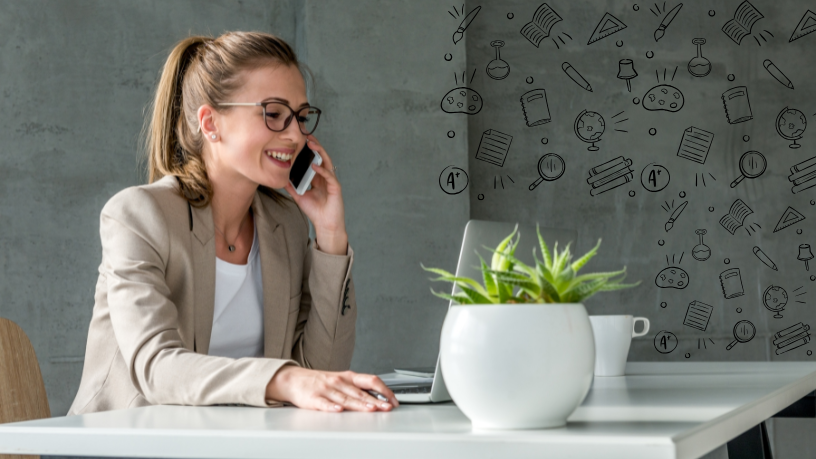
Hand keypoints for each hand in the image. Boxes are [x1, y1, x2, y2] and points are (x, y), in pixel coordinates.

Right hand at [266, 366, 398, 411]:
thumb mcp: (341, 380)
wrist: (293, 379)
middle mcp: (339, 382)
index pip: (370, 380)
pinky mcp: (313, 398)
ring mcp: (326, 389)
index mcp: (348, 377)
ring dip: (359, 404)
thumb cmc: (320, 381)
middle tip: (387, 407)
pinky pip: (324, 403)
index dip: (383, 390)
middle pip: (360, 392)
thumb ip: (358, 388)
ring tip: (371, 409)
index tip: (393, 399)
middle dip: (376, 400)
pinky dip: (331, 407)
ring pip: (346, 398)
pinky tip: (339, 410)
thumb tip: (379, 395)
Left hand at [284, 136, 347, 254]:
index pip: (314, 159)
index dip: (309, 150)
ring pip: (327, 163)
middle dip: (315, 146)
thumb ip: (292, 186)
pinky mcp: (336, 188)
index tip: (301, 140)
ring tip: (312, 144)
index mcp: (318, 178)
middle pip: (321, 157)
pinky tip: (315, 165)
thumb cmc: (315, 211)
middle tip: (307, 135)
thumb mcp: (299, 196)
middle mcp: (326, 177)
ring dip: (320, 152)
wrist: (325, 225)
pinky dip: (322, 170)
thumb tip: (281, 178)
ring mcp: (332, 181)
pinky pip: (329, 176)